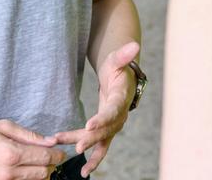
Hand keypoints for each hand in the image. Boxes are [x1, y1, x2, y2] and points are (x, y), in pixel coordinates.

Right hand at [0, 118, 66, 179]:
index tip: (60, 152)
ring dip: (38, 174)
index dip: (57, 154)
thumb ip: (28, 135)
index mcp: (11, 154)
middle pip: (43, 174)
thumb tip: (50, 140)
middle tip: (47, 156)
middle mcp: (7, 173)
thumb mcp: (1, 126)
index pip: (46, 158)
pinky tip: (19, 171)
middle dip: (49, 165)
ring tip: (33, 163)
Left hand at [55, 41, 139, 177]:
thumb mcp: (117, 59)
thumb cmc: (117, 69)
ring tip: (77, 162)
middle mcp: (119, 115)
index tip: (89, 125)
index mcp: (121, 98)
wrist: (121, 80)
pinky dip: (94, 159)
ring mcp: (114, 125)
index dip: (102, 119)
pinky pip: (101, 147)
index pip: (112, 110)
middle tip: (77, 146)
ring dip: (87, 148)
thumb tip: (134, 45)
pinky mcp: (107, 131)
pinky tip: (84, 171)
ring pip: (101, 140)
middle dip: (91, 138)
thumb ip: (123, 55)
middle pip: (106, 129)